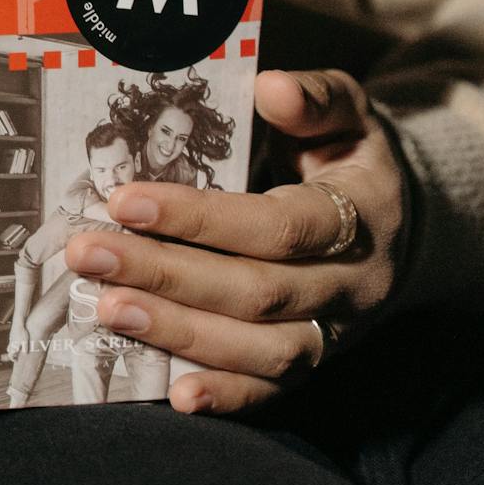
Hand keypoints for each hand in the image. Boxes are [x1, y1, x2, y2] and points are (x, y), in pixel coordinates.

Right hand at [2, 329, 28, 362]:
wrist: (18, 323)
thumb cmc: (22, 333)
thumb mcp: (25, 341)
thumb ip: (25, 348)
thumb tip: (26, 353)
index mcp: (14, 345)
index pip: (11, 355)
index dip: (12, 359)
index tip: (15, 360)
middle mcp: (11, 343)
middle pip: (9, 351)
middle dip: (12, 354)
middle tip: (16, 356)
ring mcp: (11, 338)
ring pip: (10, 345)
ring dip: (12, 348)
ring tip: (17, 349)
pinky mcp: (11, 334)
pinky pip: (11, 340)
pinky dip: (13, 343)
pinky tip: (18, 341)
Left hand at [66, 69, 406, 415]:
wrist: (396, 223)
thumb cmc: (347, 158)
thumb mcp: (346, 114)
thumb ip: (315, 98)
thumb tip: (271, 88)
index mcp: (358, 217)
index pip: (277, 226)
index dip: (199, 219)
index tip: (124, 202)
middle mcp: (350, 284)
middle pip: (256, 291)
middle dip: (164, 275)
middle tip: (87, 253)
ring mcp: (335, 331)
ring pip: (262, 349)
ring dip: (180, 333)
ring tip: (108, 309)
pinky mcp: (314, 363)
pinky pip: (273, 392)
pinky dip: (228, 397)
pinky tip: (175, 396)